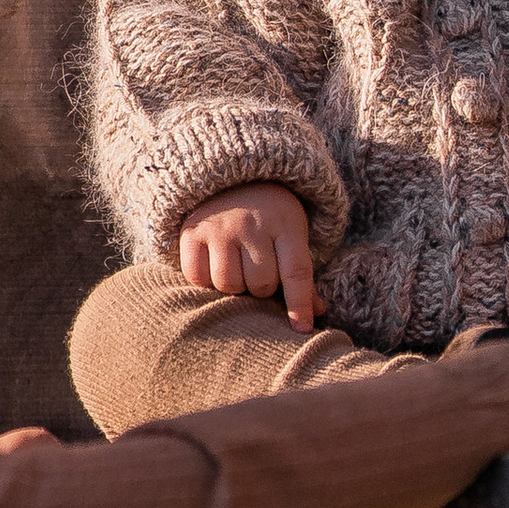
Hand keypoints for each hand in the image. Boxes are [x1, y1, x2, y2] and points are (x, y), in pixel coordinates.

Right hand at [177, 181, 316, 331]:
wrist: (230, 177)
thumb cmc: (270, 216)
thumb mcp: (292, 235)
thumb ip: (302, 276)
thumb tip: (316, 314)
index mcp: (285, 224)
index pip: (296, 273)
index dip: (299, 305)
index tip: (302, 330)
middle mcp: (251, 224)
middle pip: (261, 284)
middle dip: (262, 289)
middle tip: (259, 272)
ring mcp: (219, 228)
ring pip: (229, 285)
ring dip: (235, 287)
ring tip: (237, 270)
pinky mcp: (192, 233)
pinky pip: (198, 277)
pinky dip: (206, 281)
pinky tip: (214, 266)